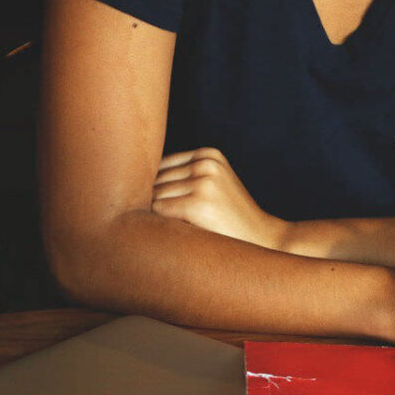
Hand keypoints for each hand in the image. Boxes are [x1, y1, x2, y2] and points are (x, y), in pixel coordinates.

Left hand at [151, 148, 286, 248]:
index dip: (154, 188)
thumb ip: (183, 177)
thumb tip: (129, 181)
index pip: (160, 166)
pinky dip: (156, 223)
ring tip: (166, 230)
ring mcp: (203, 182)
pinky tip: (168, 233)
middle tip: (160, 224)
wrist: (265, 239)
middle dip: (151, 200)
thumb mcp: (214, 185)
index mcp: (209, 154)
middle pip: (154, 180)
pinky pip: (157, 210)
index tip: (159, 208)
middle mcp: (206, 163)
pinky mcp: (198, 204)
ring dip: (151, 213)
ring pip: (153, 195)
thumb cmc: (232, 217)